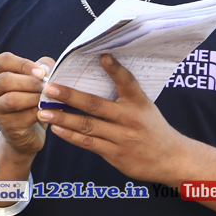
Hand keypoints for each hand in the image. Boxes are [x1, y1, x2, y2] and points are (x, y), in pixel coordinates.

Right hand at [0, 53, 55, 157]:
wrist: (27, 132)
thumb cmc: (32, 99)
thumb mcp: (38, 80)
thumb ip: (44, 68)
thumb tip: (45, 70)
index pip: (4, 60)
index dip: (23, 64)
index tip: (41, 73)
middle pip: (4, 80)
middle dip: (29, 82)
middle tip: (46, 87)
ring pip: (11, 100)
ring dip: (34, 98)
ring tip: (47, 99)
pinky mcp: (6, 125)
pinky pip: (22, 117)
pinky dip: (38, 113)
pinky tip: (49, 111)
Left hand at [36, 54, 193, 183]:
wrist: (171, 159)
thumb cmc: (153, 129)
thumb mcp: (145, 107)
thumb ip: (125, 94)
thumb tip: (100, 74)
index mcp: (139, 103)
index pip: (127, 82)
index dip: (115, 69)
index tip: (102, 56)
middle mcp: (130, 119)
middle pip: (96, 104)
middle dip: (70, 96)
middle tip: (49, 88)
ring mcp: (122, 138)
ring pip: (88, 126)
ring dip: (63, 118)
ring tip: (44, 112)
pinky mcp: (115, 154)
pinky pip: (89, 144)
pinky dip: (71, 136)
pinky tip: (57, 129)